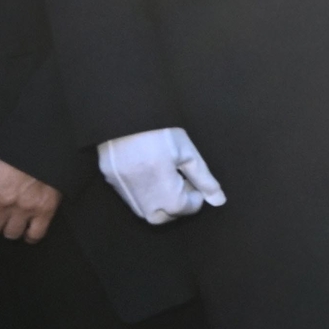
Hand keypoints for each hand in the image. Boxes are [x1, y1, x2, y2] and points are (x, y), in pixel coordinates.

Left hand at [0, 152, 62, 241]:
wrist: (45, 142)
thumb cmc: (16, 146)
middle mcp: (2, 203)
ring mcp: (24, 209)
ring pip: (11, 235)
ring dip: (10, 229)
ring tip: (12, 223)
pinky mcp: (44, 211)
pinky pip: (35, 235)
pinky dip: (31, 235)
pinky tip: (28, 230)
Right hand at [98, 126, 224, 222]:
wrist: (126, 111)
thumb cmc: (161, 131)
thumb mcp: (188, 153)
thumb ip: (204, 179)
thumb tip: (219, 200)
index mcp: (164, 192)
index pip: (186, 208)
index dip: (195, 195)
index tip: (193, 180)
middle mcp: (142, 198)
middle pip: (164, 217)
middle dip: (176, 206)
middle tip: (180, 184)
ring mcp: (123, 191)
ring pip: (144, 212)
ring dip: (158, 204)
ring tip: (164, 179)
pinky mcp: (110, 180)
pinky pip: (130, 198)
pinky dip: (142, 195)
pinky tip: (147, 176)